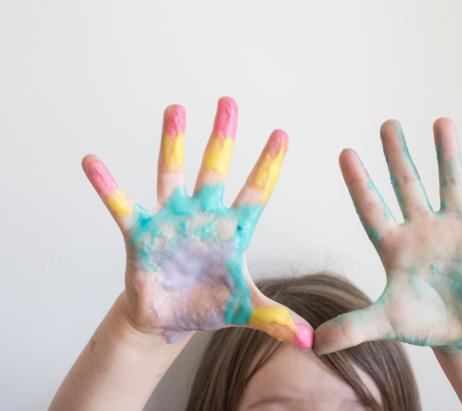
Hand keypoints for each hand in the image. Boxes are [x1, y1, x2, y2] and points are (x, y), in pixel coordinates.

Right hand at [82, 97, 311, 348]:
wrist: (171, 318)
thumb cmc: (210, 304)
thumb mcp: (247, 310)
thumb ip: (277, 320)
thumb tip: (312, 340)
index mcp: (233, 231)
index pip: (256, 192)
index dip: (268, 165)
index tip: (282, 133)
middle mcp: (203, 217)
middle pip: (215, 170)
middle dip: (222, 137)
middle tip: (228, 101)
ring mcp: (171, 221)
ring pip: (172, 175)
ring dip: (173, 144)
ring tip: (176, 109)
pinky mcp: (140, 235)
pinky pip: (122, 207)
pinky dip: (108, 187)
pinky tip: (92, 162)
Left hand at [314, 118, 461, 353]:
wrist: (461, 331)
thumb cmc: (422, 319)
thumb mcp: (386, 322)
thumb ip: (354, 326)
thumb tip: (315, 344)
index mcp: (395, 245)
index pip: (372, 209)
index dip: (359, 183)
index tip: (345, 152)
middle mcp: (424, 229)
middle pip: (408, 186)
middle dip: (398, 156)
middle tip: (387, 124)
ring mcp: (457, 230)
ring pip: (452, 185)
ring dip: (448, 155)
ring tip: (441, 122)